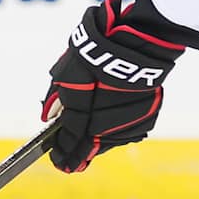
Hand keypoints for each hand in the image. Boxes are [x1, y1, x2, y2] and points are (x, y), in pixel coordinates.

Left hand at [43, 0, 185, 171]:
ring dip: (99, 142)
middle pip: (92, 143)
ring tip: (90, 144)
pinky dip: (119, 131)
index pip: (72, 137)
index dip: (64, 152)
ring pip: (112, 140)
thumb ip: (58, 96)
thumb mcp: (70, 67)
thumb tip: (50, 118)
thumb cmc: (100, 47)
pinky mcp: (149, 112)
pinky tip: (111, 127)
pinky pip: (131, 130)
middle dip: (80, 151)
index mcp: (86, 103)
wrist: (141, 36)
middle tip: (71, 161)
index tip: (59, 162)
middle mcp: (110, 114)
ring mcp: (131, 116)